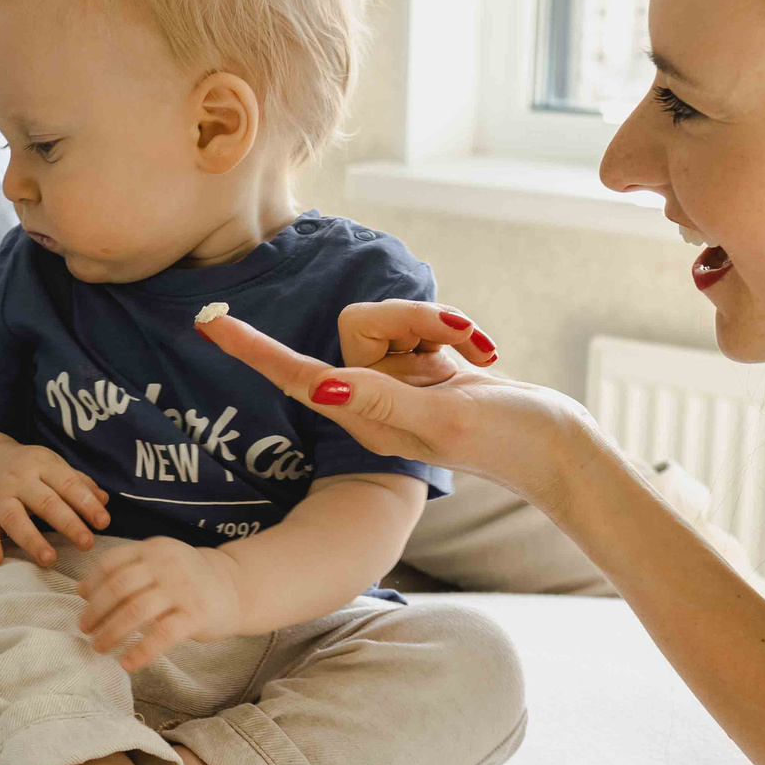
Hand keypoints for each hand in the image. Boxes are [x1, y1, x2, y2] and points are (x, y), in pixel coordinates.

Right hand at [0, 444, 109, 565]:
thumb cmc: (29, 469)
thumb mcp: (53, 467)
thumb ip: (78, 483)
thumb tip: (104, 500)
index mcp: (42, 465)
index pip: (68, 484)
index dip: (87, 503)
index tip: (103, 523)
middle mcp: (19, 479)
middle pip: (45, 502)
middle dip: (67, 523)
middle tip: (87, 544)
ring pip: (14, 517)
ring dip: (32, 539)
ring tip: (49, 559)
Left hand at [77, 538, 246, 671]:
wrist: (236, 586)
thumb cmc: (188, 578)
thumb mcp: (159, 563)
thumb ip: (125, 570)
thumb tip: (81, 589)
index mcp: (153, 549)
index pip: (111, 563)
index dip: (91, 584)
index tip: (82, 603)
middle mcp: (166, 564)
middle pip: (118, 588)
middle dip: (96, 612)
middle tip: (85, 630)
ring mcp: (182, 589)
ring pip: (135, 612)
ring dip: (111, 633)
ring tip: (99, 647)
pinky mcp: (196, 615)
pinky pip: (161, 636)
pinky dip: (139, 652)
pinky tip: (126, 663)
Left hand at [197, 302, 576, 503]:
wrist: (555, 448)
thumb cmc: (505, 441)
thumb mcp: (444, 420)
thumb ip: (385, 399)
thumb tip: (323, 388)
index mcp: (364, 417)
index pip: (298, 375)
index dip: (253, 350)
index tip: (209, 323)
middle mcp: (371, 396)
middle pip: (361, 324)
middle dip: (412, 320)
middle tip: (461, 345)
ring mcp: (398, 379)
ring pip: (395, 316)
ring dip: (439, 324)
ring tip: (477, 352)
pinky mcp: (426, 364)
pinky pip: (425, 321)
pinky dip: (455, 329)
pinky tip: (483, 353)